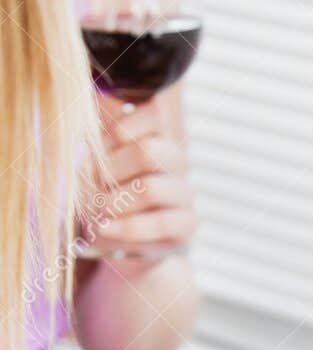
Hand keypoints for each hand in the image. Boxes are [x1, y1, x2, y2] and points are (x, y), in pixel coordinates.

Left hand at [87, 98, 195, 258]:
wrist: (109, 236)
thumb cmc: (96, 190)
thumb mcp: (89, 161)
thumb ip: (92, 141)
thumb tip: (87, 128)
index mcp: (154, 133)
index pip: (153, 114)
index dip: (125, 126)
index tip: (103, 140)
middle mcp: (174, 160)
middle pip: (150, 152)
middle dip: (112, 170)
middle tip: (90, 183)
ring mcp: (183, 192)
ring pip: (151, 189)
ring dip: (115, 201)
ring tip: (95, 210)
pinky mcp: (186, 224)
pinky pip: (160, 224)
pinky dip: (127, 228)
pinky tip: (105, 229)